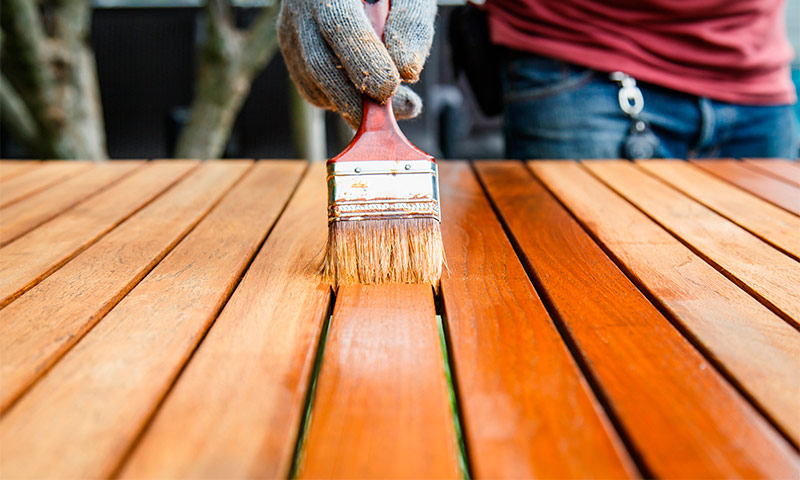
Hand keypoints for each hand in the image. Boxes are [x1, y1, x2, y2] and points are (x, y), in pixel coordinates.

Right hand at [278, 0, 436, 127]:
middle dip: (355, 99)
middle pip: (319, 64)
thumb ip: (411, 23)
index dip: (363, 59)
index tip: (389, 86)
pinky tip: (370, 97)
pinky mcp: (293, 53)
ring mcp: (292, 33)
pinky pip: (313, 90)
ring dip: (354, 104)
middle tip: (391, 117)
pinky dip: (342, 102)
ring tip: (396, 103)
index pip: (339, 25)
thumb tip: (407, 71)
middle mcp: (302, 8)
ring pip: (314, 83)